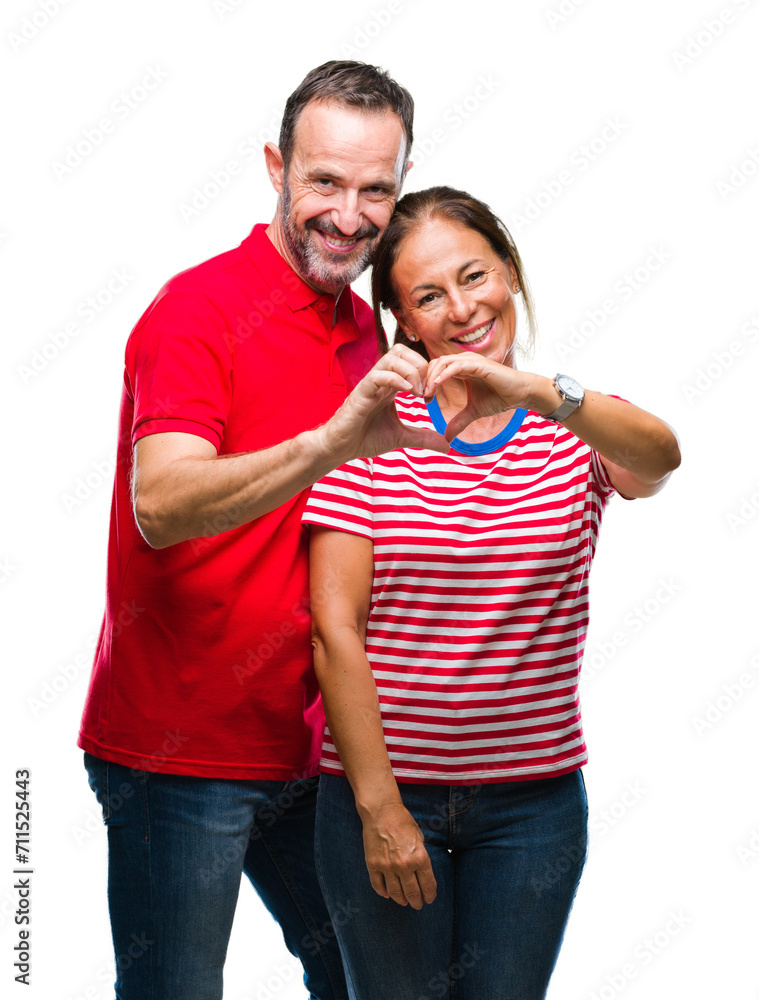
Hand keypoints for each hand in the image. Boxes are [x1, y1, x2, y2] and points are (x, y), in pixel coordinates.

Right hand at [318, 344, 449, 460]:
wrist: (341, 448)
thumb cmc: (366, 438)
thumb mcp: (401, 437)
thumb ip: (423, 438)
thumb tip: (446, 445)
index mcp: (391, 385)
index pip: (411, 361)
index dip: (427, 373)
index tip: (432, 396)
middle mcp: (381, 380)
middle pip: (402, 351)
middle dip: (420, 365)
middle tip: (427, 390)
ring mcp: (370, 384)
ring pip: (392, 357)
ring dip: (410, 371)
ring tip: (417, 393)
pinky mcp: (361, 393)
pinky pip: (378, 375)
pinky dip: (395, 379)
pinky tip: (406, 393)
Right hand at [361, 801, 436, 908]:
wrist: (382, 812)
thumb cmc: (402, 822)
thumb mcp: (419, 838)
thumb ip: (421, 857)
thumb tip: (423, 873)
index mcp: (420, 858)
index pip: (428, 885)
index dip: (430, 895)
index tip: (429, 899)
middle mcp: (404, 865)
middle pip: (413, 893)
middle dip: (417, 902)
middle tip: (418, 905)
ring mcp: (387, 867)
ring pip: (396, 893)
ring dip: (401, 900)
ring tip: (404, 902)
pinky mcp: (373, 865)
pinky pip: (378, 886)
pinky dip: (384, 892)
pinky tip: (388, 894)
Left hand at [424, 353, 531, 440]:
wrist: (520, 394)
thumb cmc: (499, 398)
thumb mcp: (473, 412)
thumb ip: (459, 421)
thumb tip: (447, 438)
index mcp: (461, 369)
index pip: (436, 369)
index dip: (427, 383)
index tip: (424, 400)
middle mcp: (464, 361)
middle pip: (435, 363)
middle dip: (425, 379)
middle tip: (421, 397)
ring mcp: (471, 360)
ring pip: (443, 362)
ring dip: (432, 377)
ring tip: (427, 393)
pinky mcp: (478, 364)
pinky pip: (456, 365)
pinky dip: (444, 374)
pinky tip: (437, 385)